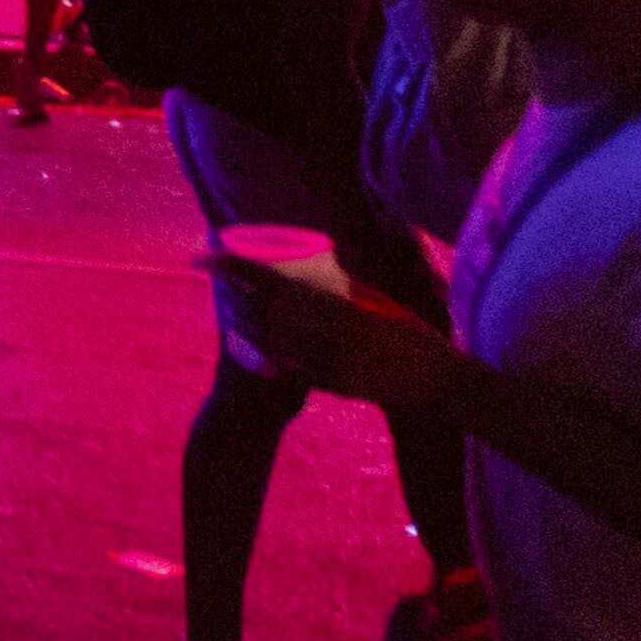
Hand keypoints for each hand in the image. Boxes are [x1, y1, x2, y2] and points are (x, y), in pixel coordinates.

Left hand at [217, 251, 465, 409]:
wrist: (437, 380)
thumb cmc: (412, 332)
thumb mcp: (375, 300)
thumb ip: (343, 283)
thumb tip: (323, 256)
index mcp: (333, 302)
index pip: (270, 280)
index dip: (233, 267)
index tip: (202, 256)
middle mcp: (323, 331)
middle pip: (260, 311)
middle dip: (236, 294)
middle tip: (221, 279)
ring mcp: (324, 360)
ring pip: (267, 341)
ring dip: (246, 326)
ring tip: (234, 312)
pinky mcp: (329, 384)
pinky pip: (286, 369)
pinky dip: (268, 358)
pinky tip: (259, 353)